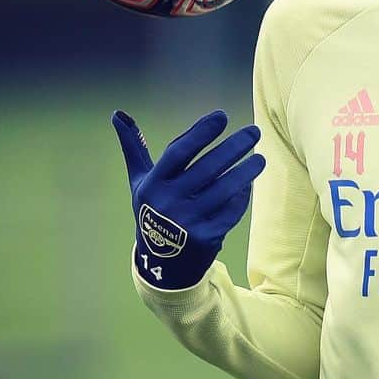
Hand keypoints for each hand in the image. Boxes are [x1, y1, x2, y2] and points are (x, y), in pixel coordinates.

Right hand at [113, 108, 265, 289]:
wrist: (160, 264)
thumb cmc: (153, 211)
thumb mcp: (140, 182)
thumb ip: (133, 148)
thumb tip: (118, 113)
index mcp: (152, 184)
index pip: (178, 152)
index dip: (200, 132)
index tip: (222, 116)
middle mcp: (167, 202)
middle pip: (207, 168)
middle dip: (234, 147)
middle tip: (254, 132)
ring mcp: (187, 222)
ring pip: (224, 190)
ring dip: (245, 172)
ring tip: (260, 159)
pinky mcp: (205, 238)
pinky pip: (230, 212)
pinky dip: (240, 198)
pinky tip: (247, 185)